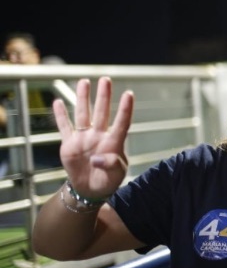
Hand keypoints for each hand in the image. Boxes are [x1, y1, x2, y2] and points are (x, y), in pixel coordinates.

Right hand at [52, 76, 134, 198]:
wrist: (90, 188)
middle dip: (103, 96)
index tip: (129, 94)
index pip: (122, 123)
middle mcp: (99, 136)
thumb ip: (110, 165)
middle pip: (102, 112)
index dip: (125, 109)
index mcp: (114, 143)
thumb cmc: (108, 180)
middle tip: (105, 79)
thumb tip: (97, 159)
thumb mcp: (116, 175)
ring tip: (84, 82)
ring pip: (83, 114)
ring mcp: (84, 138)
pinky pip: (65, 127)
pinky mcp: (70, 144)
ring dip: (83, 99)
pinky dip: (60, 115)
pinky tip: (57, 102)